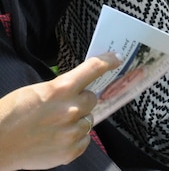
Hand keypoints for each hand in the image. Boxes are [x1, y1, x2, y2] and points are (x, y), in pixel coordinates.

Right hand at [0, 54, 119, 170]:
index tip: (116, 59)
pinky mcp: (70, 151)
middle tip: (63, 107)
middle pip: (91, 99)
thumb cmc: (9, 115)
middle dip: (81, 101)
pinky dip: (74, 139)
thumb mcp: (36, 91)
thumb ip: (61, 89)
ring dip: (76, 121)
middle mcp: (71, 109)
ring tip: (54, 126)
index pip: (94, 69)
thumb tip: (80, 87)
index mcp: (61, 89)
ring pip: (88, 120)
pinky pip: (84, 139)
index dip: (108, 61)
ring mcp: (72, 132)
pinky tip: (56, 138)